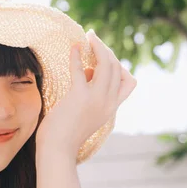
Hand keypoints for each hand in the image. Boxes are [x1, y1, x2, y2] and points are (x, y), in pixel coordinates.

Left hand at [35, 30, 136, 157]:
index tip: (104, 60)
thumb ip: (89, 92)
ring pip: (106, 64)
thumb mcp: (84, 112)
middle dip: (106, 51)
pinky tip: (74, 47)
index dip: (120, 67)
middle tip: (94, 41)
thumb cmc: (64, 134)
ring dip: (98, 47)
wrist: (56, 150)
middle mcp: (107, 103)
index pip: (129, 82)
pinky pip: (81, 69)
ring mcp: (95, 99)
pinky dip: (77, 55)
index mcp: (111, 108)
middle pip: (117, 68)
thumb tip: (87, 71)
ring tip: (89, 37)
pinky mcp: (79, 97)